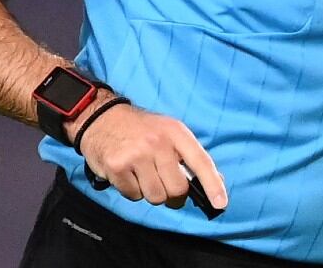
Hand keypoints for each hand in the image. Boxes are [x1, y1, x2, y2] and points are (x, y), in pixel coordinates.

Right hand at [74, 100, 227, 210]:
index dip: (213, 185)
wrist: (102, 118)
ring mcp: (137, 155)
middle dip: (173, 195)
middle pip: (177, 189)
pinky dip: (132, 191)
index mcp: (176, 132)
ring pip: (156, 196)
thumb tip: (214, 182)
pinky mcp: (117, 167)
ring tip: (144, 175)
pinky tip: (128, 174)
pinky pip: (134, 196)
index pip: (200, 161)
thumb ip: (189, 156)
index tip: (221, 204)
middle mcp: (158, 142)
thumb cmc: (141, 129)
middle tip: (165, 184)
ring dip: (151, 192)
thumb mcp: (169, 132)